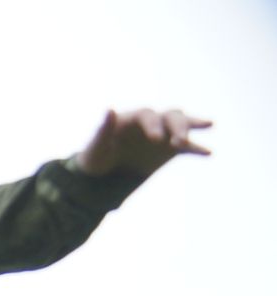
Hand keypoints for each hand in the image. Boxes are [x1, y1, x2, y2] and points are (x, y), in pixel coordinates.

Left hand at [74, 108, 211, 179]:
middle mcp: (151, 122)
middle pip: (170, 116)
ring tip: (209, 125)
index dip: (152, 124)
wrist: (103, 175)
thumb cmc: (96, 156)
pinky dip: (198, 149)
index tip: (155, 139)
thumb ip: (103, 128)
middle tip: (179, 141)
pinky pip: (188, 147)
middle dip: (177, 126)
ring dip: (191, 127)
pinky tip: (209, 153)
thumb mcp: (96, 145)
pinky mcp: (170, 149)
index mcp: (132, 118)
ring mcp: (163, 134)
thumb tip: (109, 109)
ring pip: (182, 125)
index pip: (147, 115)